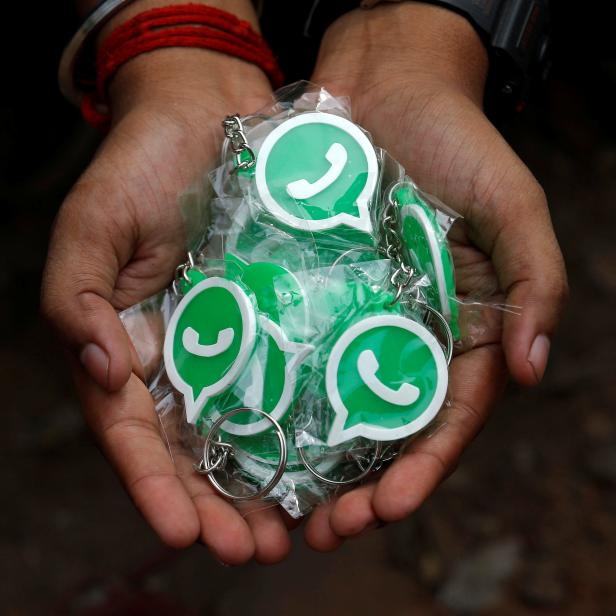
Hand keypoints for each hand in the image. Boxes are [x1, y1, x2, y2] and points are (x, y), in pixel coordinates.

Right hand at [42, 24, 294, 561]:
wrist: (205, 113)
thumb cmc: (141, 165)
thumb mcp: (93, 226)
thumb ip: (76, 298)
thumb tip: (105, 371)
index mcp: (129, 348)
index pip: (134, 435)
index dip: (154, 486)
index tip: (186, 531)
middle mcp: (184, 357)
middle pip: (195, 451)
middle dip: (221, 506)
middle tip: (256, 549)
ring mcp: (236, 340)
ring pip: (249, 429)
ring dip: (269, 483)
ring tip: (297, 528)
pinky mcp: (282, 316)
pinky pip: (294, 377)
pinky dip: (306, 423)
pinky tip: (331, 459)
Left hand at [304, 3, 567, 549]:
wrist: (387, 88)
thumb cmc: (455, 144)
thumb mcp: (511, 207)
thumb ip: (534, 282)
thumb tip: (534, 369)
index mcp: (465, 327)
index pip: (449, 414)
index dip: (423, 467)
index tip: (389, 509)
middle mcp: (409, 333)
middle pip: (389, 427)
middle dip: (363, 486)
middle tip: (325, 531)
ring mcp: (358, 316)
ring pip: (339, 404)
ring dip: (316, 463)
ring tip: (285, 510)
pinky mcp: (313, 292)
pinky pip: (297, 352)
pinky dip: (282, 399)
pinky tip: (255, 437)